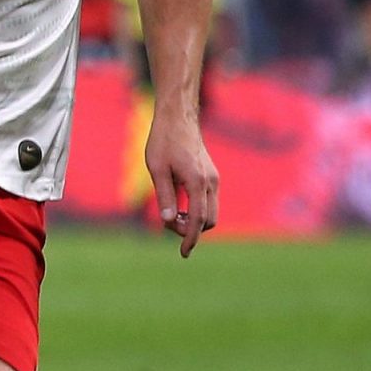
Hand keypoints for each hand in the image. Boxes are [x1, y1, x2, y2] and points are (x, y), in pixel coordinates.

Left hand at [145, 108, 217, 255]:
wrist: (178, 118)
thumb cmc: (163, 141)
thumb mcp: (157, 170)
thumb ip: (164, 196)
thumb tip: (167, 221)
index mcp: (197, 182)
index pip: (197, 220)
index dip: (189, 238)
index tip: (183, 253)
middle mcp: (210, 182)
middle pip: (208, 220)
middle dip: (190, 229)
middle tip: (167, 222)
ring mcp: (213, 178)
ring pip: (211, 212)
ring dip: (194, 219)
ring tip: (171, 212)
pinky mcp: (211, 175)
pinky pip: (209, 201)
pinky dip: (197, 209)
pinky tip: (178, 203)